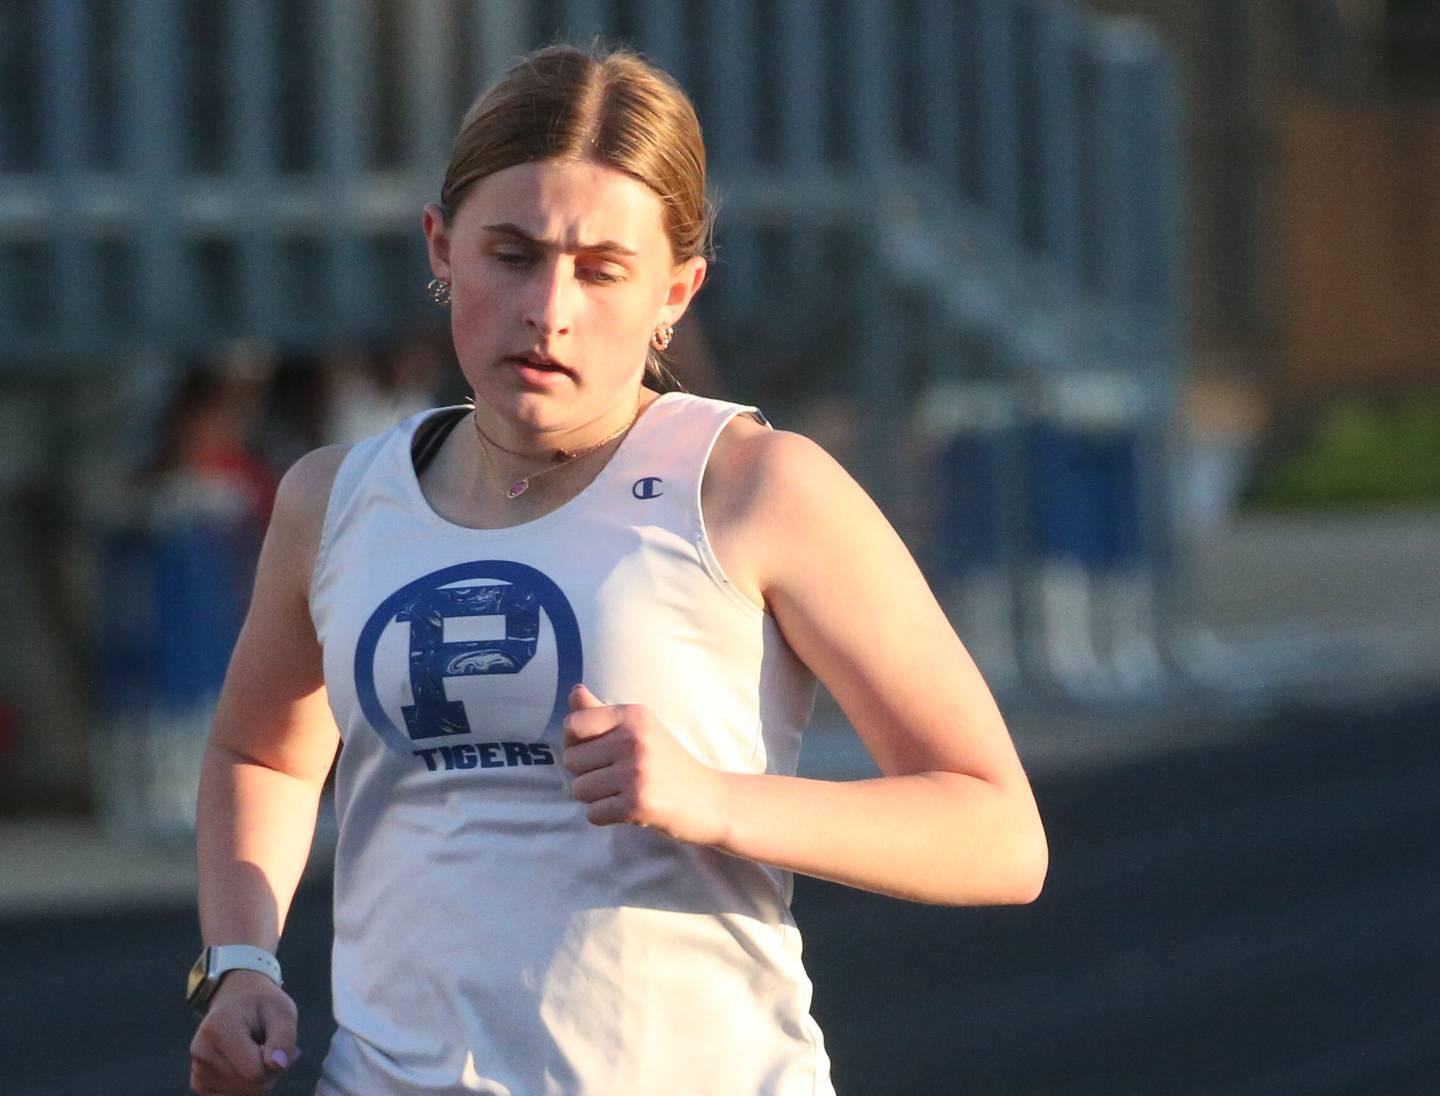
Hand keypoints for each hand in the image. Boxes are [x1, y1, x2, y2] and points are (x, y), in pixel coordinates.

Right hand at [189, 969, 300, 1094]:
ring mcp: (197, 1067)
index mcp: (220, 1028)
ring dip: (258, 1079)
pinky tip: (243, 1063)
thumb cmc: (263, 1006)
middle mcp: (201, 1050)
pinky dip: (244, 1086)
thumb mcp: (282, 1012)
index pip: (254, 1071)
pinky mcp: (198, 1081)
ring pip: (241, 1094)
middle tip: (271, 1047)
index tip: (278, 1044)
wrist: (237, 1000)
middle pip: (249, 1087)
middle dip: (269, 1073)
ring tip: (256, 1051)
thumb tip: (276, 1065)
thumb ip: (284, 1038)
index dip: (276, 1064)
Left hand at [562, 684, 729, 845]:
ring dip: (596, 797)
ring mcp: (636, 772)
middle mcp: (634, 739)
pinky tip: (630, 809)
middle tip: (619, 777)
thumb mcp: (640, 730)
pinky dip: (606, 816)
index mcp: (633, 715)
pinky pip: (593, 814)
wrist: (711, 800)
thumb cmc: (667, 764)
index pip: (573, 725)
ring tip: (625, 792)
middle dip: (588, 774)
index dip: (577, 744)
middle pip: (571, 761)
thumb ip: (601, 713)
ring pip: (579, 789)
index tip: (599, 753)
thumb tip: (574, 691)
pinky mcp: (638, 803)